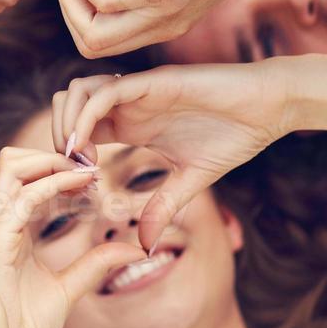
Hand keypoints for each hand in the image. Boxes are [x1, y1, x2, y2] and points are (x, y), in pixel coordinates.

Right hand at [0, 148, 145, 327]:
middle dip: (52, 154)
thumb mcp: (71, 287)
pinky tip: (82, 188)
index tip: (94, 176)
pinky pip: (23, 199)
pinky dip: (54, 184)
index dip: (58, 167)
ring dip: (51, 160)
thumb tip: (134, 248)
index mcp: (11, 229)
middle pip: (13, 160)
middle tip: (89, 168)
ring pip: (10, 166)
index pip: (25, 177)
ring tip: (85, 173)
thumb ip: (96, 263)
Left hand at [52, 63, 293, 252]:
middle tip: (69, 173)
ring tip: (77, 160)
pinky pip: (105, 93)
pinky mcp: (152, 83)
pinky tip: (89, 149)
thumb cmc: (235, 135)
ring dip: (67, 125)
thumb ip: (163, 206)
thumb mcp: (192, 180)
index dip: (67, 155)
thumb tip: (145, 245)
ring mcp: (137, 91)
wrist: (270, 106)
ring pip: (76, 93)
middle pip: (66, 106)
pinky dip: (87, 118)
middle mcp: (127, 104)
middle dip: (56, 137)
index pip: (79, 129)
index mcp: (131, 124)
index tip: (75, 187)